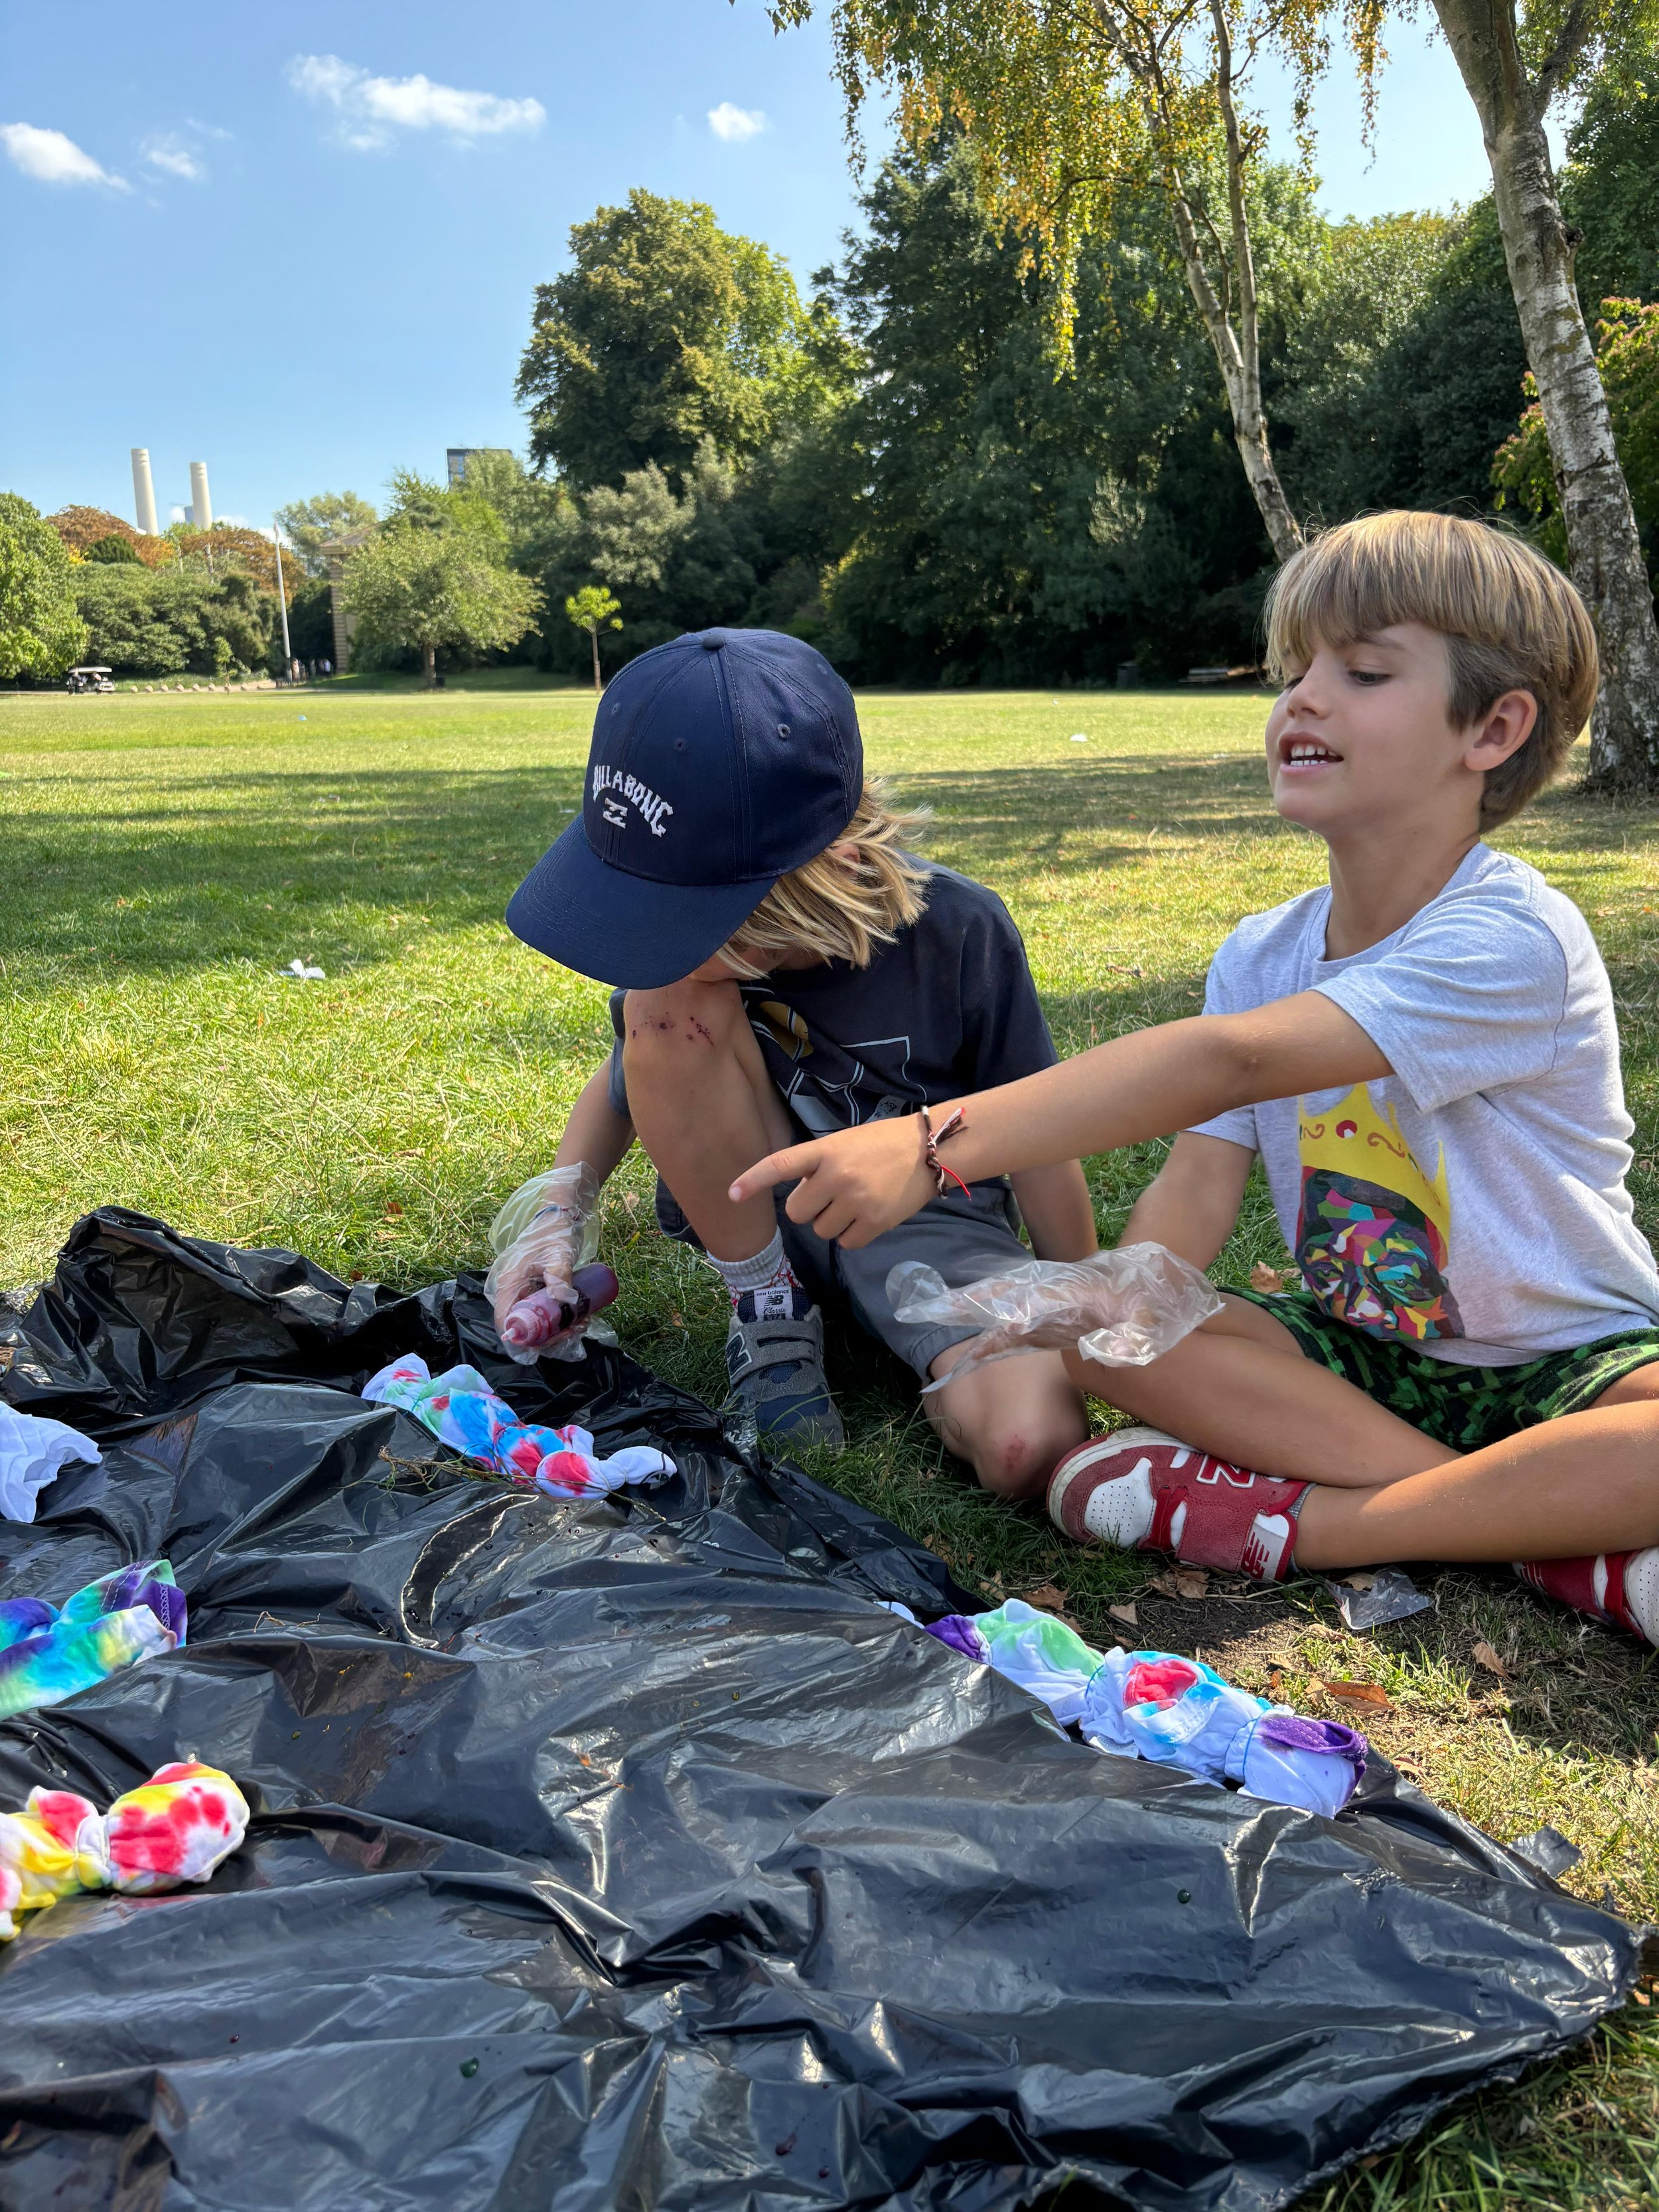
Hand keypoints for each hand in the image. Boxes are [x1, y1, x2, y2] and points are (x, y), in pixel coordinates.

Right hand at [488, 1220, 579, 1340]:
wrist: (559, 1218)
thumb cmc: (554, 1233)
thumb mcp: (558, 1254)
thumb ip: (560, 1276)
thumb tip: (566, 1301)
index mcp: (509, 1283)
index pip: (505, 1320)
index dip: (522, 1337)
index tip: (549, 1339)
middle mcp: (513, 1291)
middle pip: (522, 1326)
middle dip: (547, 1334)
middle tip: (573, 1329)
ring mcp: (524, 1293)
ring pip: (535, 1322)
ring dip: (556, 1329)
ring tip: (580, 1323)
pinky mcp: (536, 1292)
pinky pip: (544, 1313)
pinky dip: (559, 1319)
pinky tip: (578, 1317)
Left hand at [730, 1116, 939, 1247]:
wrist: (930, 1150)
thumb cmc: (883, 1143)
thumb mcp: (845, 1142)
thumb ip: (818, 1164)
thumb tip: (800, 1197)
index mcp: (826, 1150)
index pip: (781, 1164)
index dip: (754, 1180)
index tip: (732, 1194)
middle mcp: (837, 1175)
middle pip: (797, 1212)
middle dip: (809, 1209)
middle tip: (830, 1197)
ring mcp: (856, 1200)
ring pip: (821, 1231)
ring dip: (832, 1223)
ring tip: (856, 1203)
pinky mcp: (875, 1222)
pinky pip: (846, 1243)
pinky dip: (852, 1235)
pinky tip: (868, 1216)